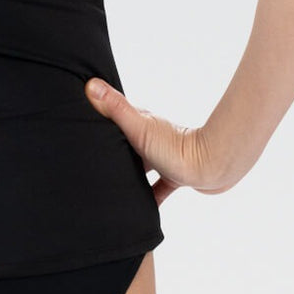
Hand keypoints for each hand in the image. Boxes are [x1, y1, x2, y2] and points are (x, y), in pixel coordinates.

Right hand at [85, 77, 230, 204]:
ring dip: (129, 175)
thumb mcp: (139, 127)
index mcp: (141, 123)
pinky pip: (157, 190)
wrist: (212, 167)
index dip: (99, 119)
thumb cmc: (177, 147)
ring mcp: (163, 158)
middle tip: (91, 164)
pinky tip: (138, 208)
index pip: (115, 118)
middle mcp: (152, 139)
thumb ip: (116, 108)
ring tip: (110, 188)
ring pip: (141, 168)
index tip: (80, 122)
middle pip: (125, 145)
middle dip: (111, 153)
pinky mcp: (175, 176)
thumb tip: (91, 84)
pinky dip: (148, 198)